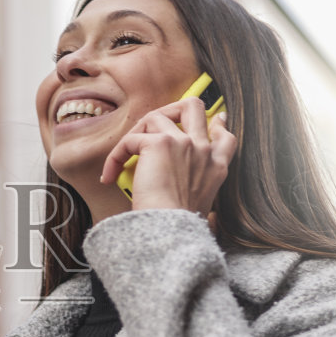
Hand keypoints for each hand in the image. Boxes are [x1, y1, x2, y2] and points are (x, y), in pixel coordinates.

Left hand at [100, 102, 234, 219]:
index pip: (225, 136)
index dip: (217, 124)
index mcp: (216, 166)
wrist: (171, 230)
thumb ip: (199, 191)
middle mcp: (203, 150)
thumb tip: (192, 195)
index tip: (215, 119)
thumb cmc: (179, 226)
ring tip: (124, 155)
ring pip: (156, 116)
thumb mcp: (202, 206)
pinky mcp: (158, 144)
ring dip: (136, 133)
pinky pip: (130, 140)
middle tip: (152, 125)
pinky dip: (115, 156)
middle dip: (172, 108)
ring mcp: (183, 142)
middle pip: (194, 106)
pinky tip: (110, 175)